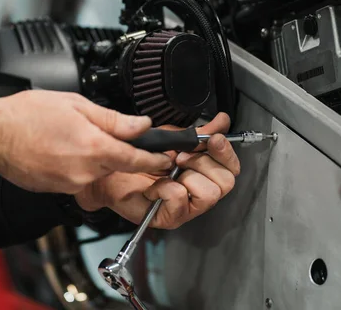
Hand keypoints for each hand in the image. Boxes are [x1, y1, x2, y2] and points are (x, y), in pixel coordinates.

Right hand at [0, 91, 171, 193]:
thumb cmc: (26, 115)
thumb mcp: (76, 104)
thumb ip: (113, 119)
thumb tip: (141, 125)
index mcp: (94, 148)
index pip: (137, 159)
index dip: (155, 159)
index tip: (164, 157)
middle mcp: (85, 171)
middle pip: (118, 164)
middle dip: (118, 151)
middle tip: (101, 132)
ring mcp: (71, 183)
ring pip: (98, 171)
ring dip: (96, 157)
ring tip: (73, 137)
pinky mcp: (58, 189)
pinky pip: (79, 177)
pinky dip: (79, 165)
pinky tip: (63, 149)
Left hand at [75, 113, 240, 229]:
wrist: (109, 170)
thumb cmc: (137, 158)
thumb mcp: (171, 138)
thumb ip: (198, 133)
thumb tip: (221, 121)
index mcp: (203, 172)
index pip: (231, 168)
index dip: (226, 153)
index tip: (214, 140)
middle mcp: (199, 191)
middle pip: (225, 182)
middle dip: (204, 163)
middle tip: (182, 156)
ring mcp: (186, 207)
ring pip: (209, 195)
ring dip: (188, 176)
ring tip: (169, 170)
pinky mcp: (170, 218)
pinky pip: (180, 199)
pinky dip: (166, 188)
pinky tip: (155, 186)